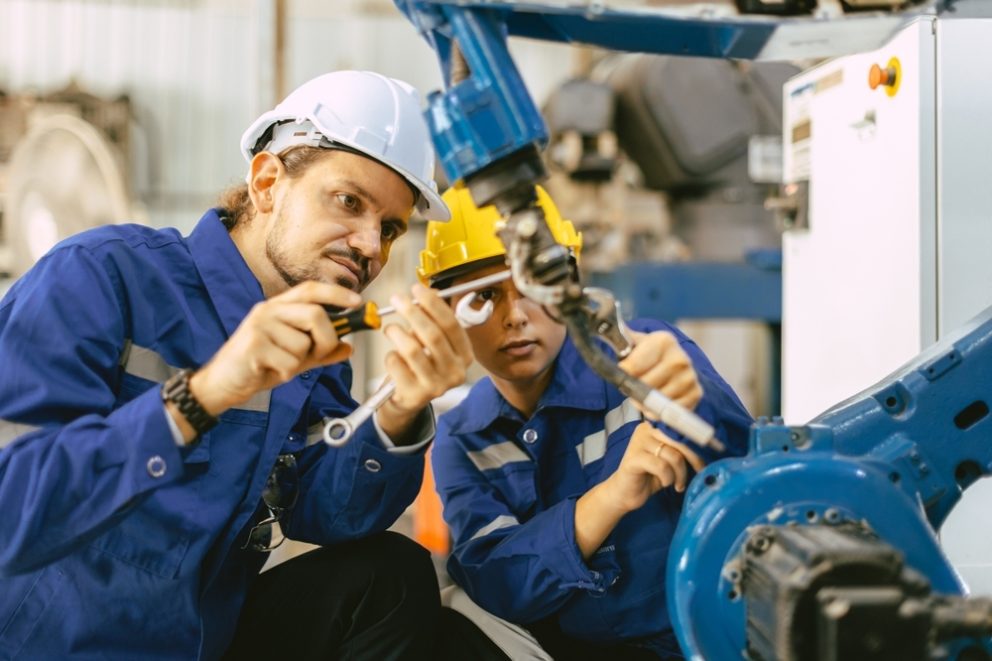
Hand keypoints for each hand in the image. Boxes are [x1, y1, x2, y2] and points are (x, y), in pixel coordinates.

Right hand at [190, 281, 359, 413]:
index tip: (357, 302)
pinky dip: (286, 373)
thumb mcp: (295, 358)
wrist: (223, 383)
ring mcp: (259, 326)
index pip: (310, 289)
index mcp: (279, 307)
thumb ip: (322, 353)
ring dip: (299, 362)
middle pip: (315, 314)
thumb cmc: (258, 366)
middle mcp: (268, 310)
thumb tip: (349, 348)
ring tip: (280, 364)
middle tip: (318, 354)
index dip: (336, 293)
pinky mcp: (253, 345)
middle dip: (326, 339)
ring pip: (303, 343)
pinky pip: (289, 362)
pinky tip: (270, 371)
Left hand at [376, 284, 472, 440]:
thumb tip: (426, 293)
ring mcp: (437, 386)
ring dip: (397, 333)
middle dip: (412, 312)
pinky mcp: (416, 395)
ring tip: (390, 329)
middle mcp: (455, 372)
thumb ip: (430, 320)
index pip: (451, 325)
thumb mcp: (430, 342)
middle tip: (397, 299)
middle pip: (433, 335)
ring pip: (412, 349)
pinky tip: (393, 358)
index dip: (433, 304)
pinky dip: (390, 355)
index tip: (417, 289)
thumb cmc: (421, 364)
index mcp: (465, 356)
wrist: (408, 399)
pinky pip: (396, 364)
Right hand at [601, 422, 705, 513]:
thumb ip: (682, 449)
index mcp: (655, 425)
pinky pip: (661, 466)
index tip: (707, 456)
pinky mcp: (633, 458)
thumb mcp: (669, 459)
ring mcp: (638, 442)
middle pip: (680, 439)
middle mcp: (646, 429)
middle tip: (699, 471)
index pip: (682, 428)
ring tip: (677, 483)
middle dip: (694, 458)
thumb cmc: (650, 475)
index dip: (697, 442)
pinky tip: (665, 483)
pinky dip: (668, 478)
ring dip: (680, 474)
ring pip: (673, 455)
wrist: (625, 492)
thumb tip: (709, 446)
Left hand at [618, 330, 702, 417]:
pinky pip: (666, 412)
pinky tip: (655, 402)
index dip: (623, 373)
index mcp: (664, 341)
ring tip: (642, 394)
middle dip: (632, 390)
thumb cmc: (651, 354)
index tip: (623, 371)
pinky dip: (656, 412)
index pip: (633, 367)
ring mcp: (689, 378)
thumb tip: (602, 329)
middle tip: (631, 386)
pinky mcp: (694, 395)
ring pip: (654, 402)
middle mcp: (680, 359)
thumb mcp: (637, 342)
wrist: (677, 362)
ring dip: (643, 403)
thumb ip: (621, 340)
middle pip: (644, 386)